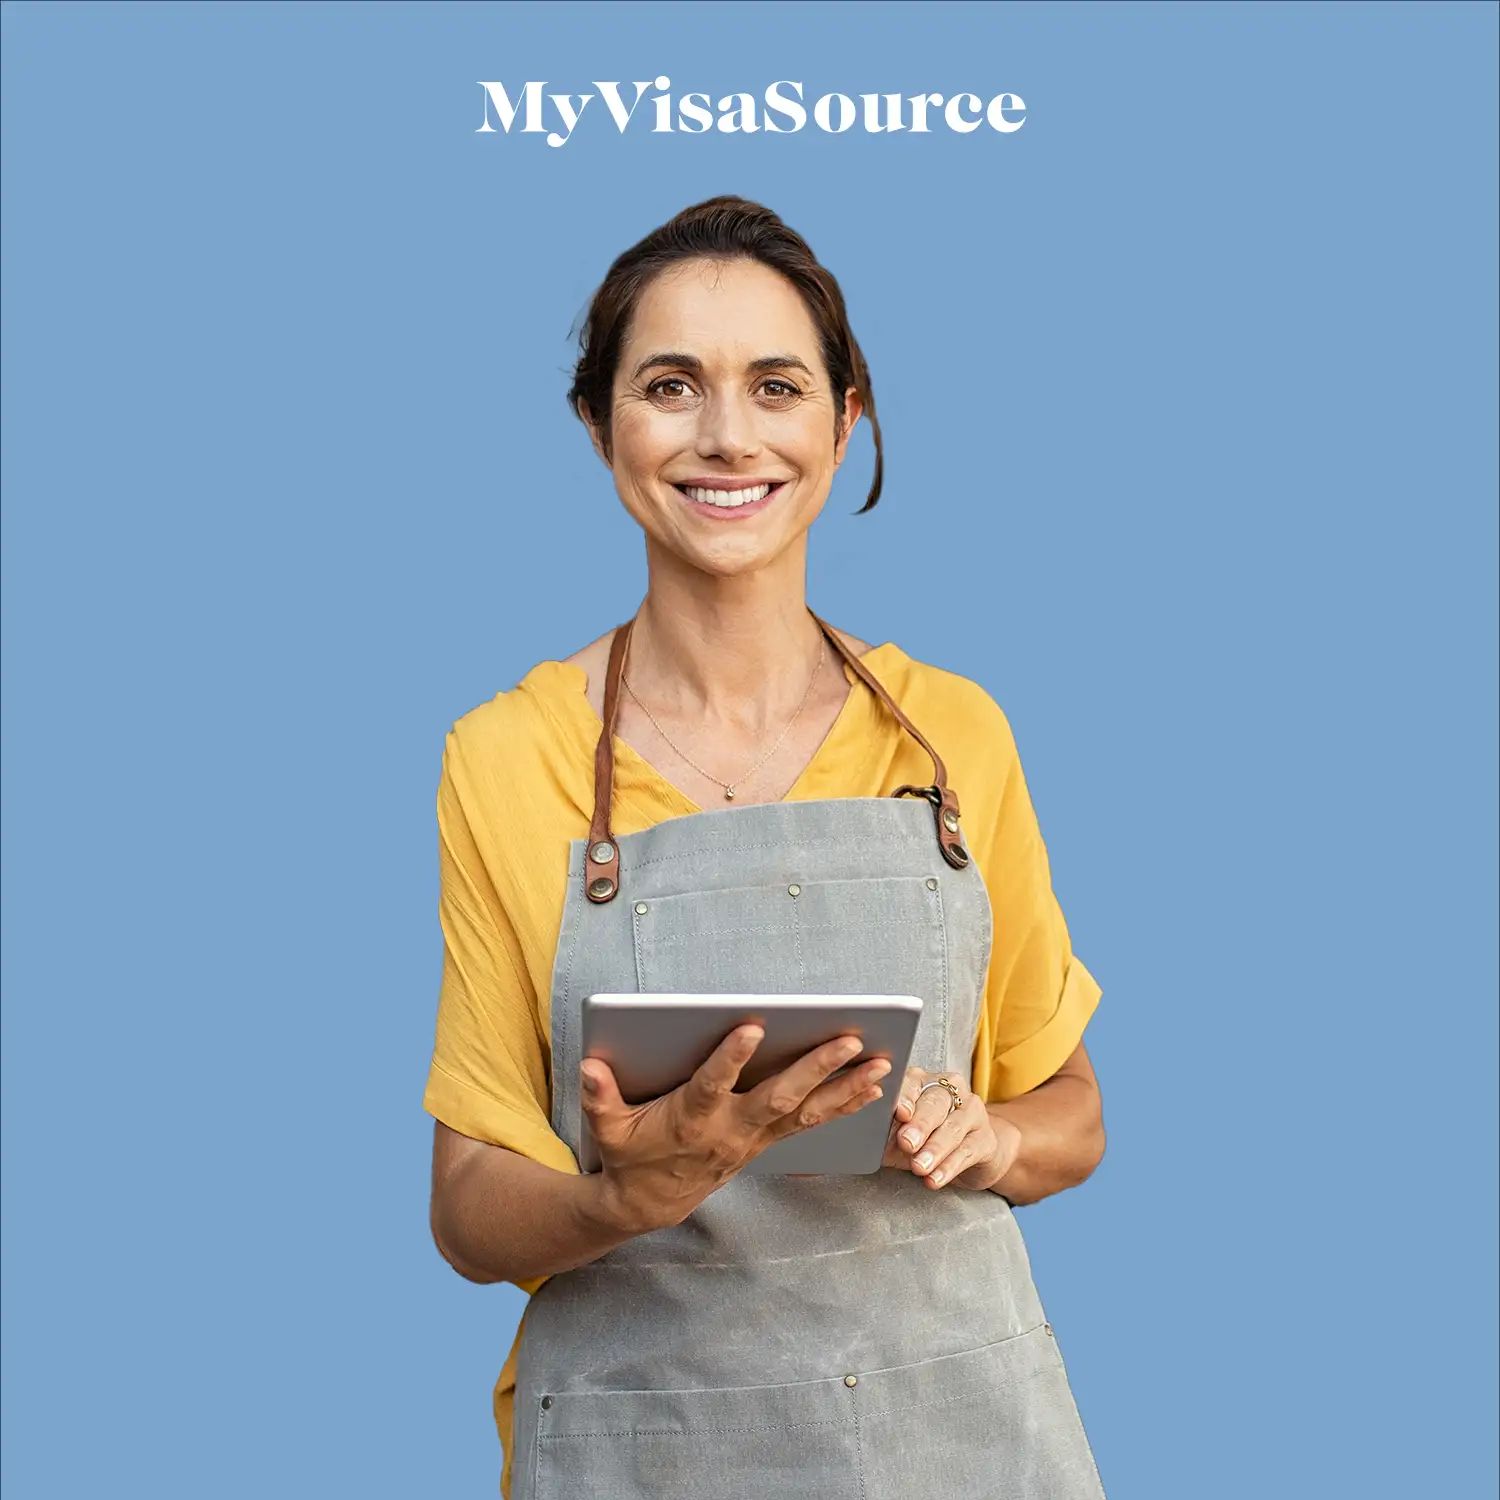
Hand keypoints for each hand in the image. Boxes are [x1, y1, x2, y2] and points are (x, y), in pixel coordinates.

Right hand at [581, 1026, 892, 1232]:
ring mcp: (754, 1138)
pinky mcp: (766, 1142)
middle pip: (779, 1096)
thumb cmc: (629, 1154)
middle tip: (849, 1039)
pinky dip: (843, 1104)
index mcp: (691, 1118)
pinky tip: (873, 1086)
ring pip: (806, 1111)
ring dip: (845, 1087)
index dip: (731, 1058)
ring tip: (881, 1063)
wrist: (649, 1204)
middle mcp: (731, 1129)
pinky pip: (811, 1122)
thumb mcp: (606, 1127)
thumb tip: (589, 1066)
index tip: (752, 1026)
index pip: (712, 1084)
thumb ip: (599, 1096)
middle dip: (816, 1068)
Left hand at [883, 1066, 1020, 1191]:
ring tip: (919, 1167)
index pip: (913, 1082)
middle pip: (935, 1103)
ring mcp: (972, 1112)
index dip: (906, 1096)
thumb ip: (884, 1129)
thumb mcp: (899, 1132)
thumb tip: (861, 1136)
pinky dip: (949, 1167)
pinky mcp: (986, 1138)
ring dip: (934, 1149)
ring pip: (953, 1127)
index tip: (899, 1112)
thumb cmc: (923, 1139)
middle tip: (906, 1143)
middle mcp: (950, 1089)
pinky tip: (935, 1179)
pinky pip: (967, 1151)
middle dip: (920, 1124)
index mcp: (923, 1081)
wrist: (969, 1153)